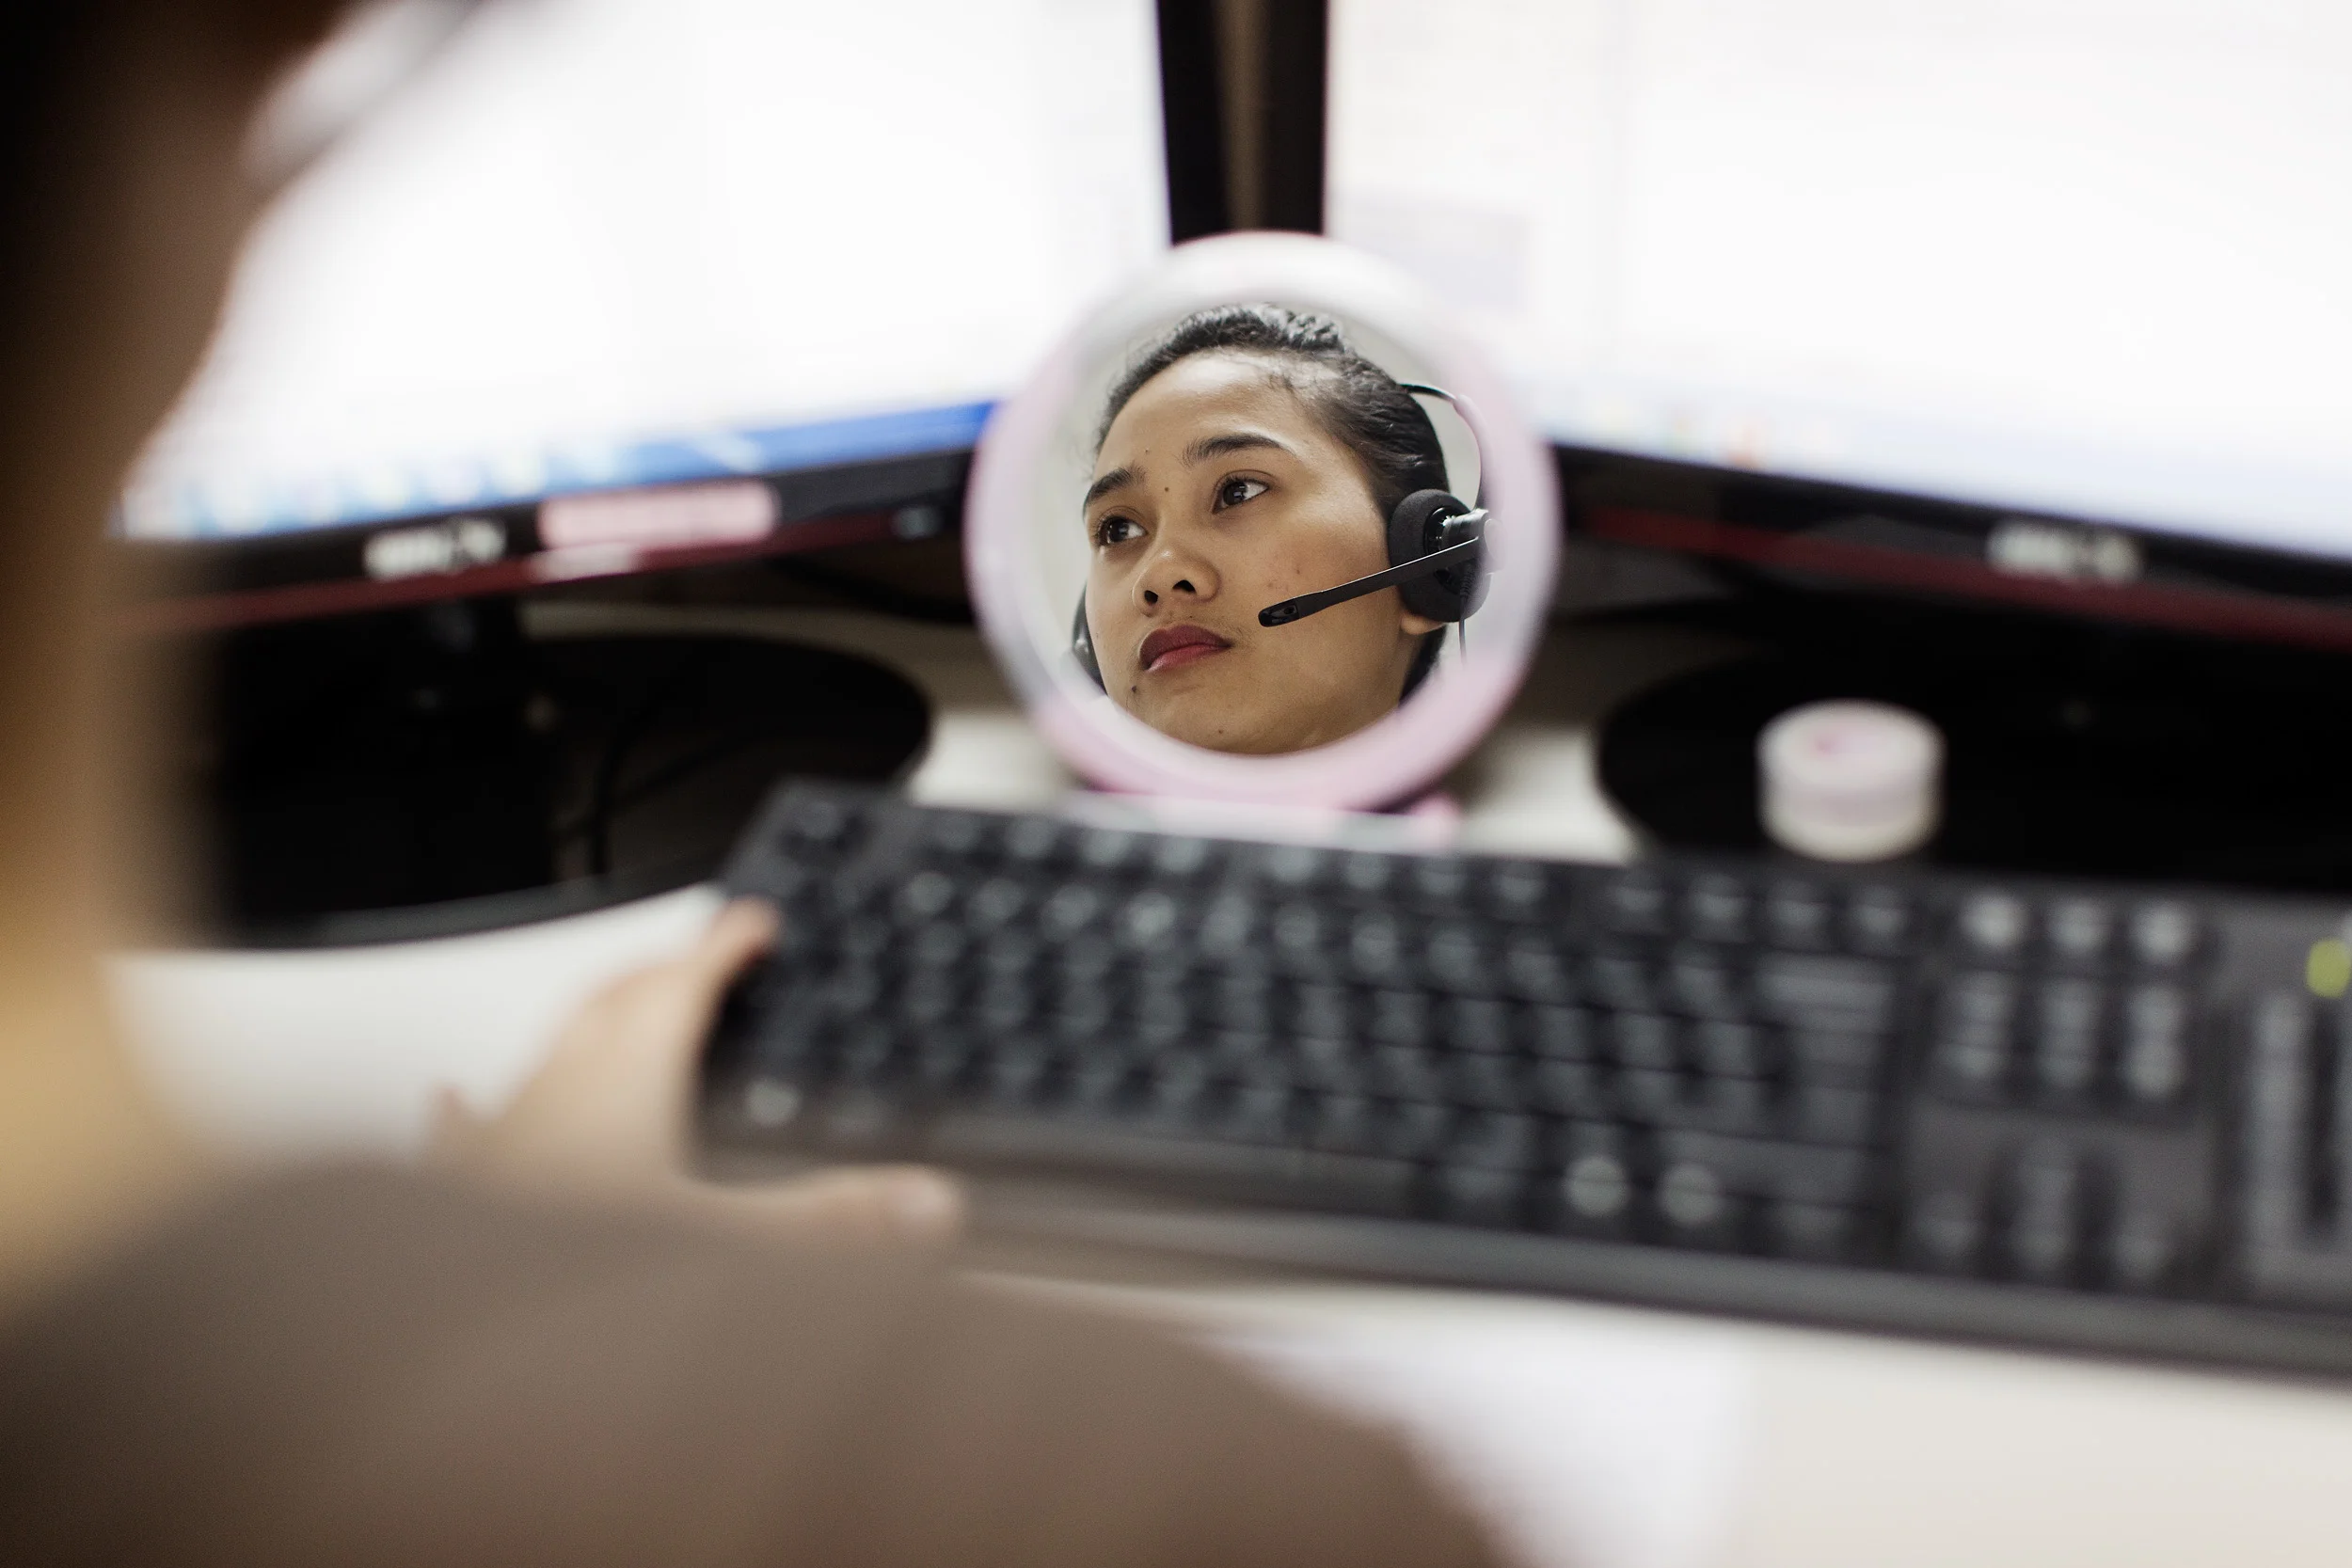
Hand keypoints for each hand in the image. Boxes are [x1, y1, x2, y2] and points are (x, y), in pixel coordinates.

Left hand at [433, 899, 961, 1245]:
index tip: (753, 921)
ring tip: (612, 1014)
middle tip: (698, 960)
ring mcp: (501, 1130)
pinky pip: (471, 1120)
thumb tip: (927, 1201)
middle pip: (614, 999)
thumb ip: (831, 1223)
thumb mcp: (728, 1250)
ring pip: (548, 1048)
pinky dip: (482, 1101)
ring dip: (588, 1025)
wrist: (434, 1324)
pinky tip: (458, 1097)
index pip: (685, 982)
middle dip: (660, 970)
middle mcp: (556, 1086)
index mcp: (627, 1078)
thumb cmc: (564, 1276)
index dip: (725, 944)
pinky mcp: (454, 1181)